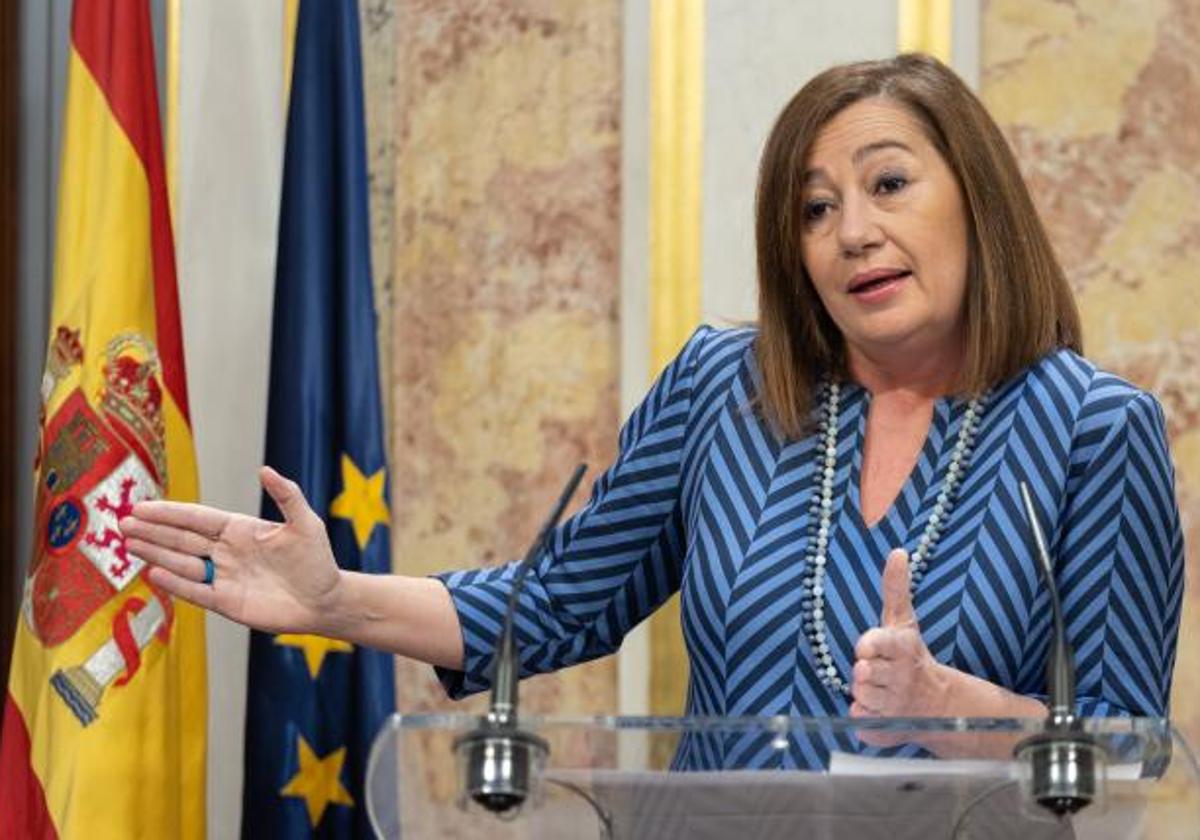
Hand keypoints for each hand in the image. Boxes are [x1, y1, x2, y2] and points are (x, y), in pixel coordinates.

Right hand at [119, 466, 341, 634]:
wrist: (324, 600)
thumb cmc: (316, 559)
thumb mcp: (305, 523)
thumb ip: (287, 496)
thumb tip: (265, 469)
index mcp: (240, 529)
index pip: (196, 518)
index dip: (168, 513)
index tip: (140, 507)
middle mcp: (226, 551)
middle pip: (182, 539)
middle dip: (153, 531)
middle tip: (121, 524)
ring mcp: (224, 577)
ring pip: (183, 563)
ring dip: (156, 553)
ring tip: (128, 544)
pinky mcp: (227, 602)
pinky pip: (196, 591)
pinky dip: (175, 583)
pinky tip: (154, 572)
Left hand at [850, 548, 952, 745]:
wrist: (938, 704)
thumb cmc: (910, 655)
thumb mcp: (902, 620)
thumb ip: (896, 588)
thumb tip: (897, 551)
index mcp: (903, 649)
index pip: (879, 645)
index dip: (869, 646)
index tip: (864, 648)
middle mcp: (902, 678)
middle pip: (862, 673)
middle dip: (864, 672)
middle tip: (875, 670)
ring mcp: (897, 706)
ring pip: (860, 697)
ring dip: (863, 693)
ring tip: (879, 688)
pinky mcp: (888, 729)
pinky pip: (861, 721)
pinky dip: (863, 717)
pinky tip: (876, 710)